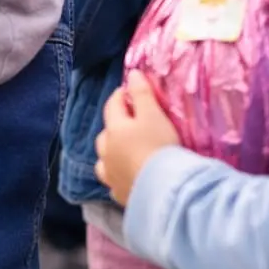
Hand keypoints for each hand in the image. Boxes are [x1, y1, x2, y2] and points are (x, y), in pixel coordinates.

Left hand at [95, 71, 179, 204]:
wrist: (163, 189)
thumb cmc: (159, 146)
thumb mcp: (153, 115)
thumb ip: (142, 94)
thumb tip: (132, 74)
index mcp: (114, 129)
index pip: (112, 105)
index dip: (121, 95)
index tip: (129, 90)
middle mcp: (107, 152)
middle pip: (105, 134)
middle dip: (115, 126)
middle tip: (131, 122)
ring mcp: (111, 175)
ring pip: (105, 160)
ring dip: (112, 153)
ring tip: (125, 152)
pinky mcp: (120, 194)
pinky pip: (115, 182)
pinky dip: (119, 176)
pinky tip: (129, 177)